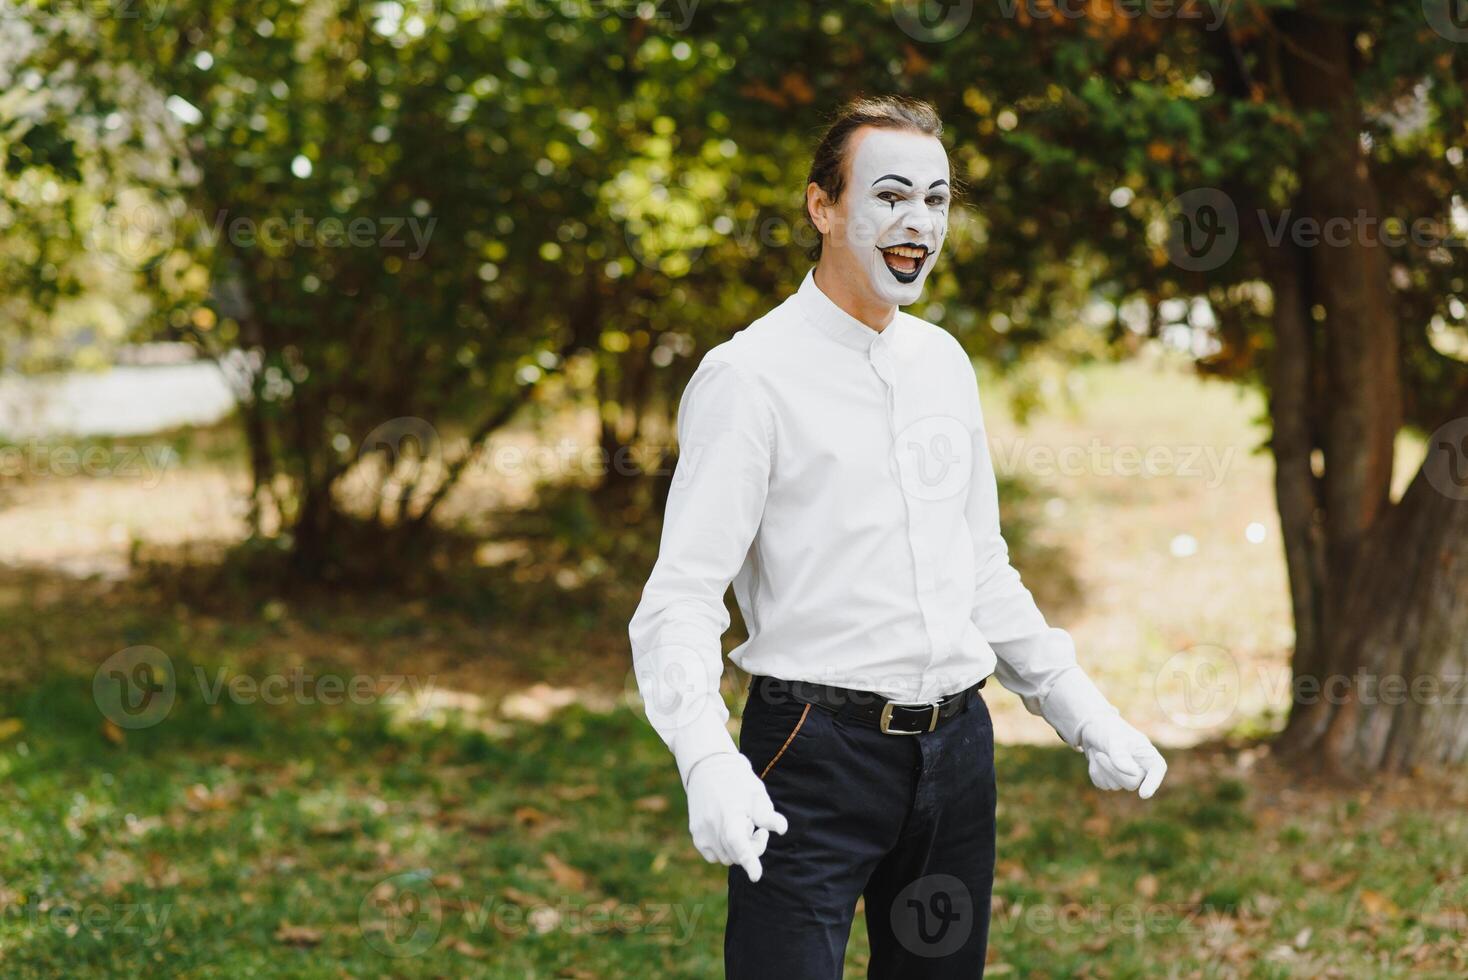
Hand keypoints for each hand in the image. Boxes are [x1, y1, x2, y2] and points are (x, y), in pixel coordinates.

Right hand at [684, 753, 787, 880]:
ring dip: (738, 850)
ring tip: (742, 826)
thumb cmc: (737, 780)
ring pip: (726, 858)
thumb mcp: (757, 793)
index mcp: (730, 816)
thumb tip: (782, 829)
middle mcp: (713, 827)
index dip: (750, 862)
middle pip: (738, 856)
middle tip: (760, 829)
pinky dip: (724, 850)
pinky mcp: (696, 835)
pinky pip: (714, 856)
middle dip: (753, 847)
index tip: (756, 877)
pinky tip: (728, 832)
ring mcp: (701, 833)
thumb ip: (768, 814)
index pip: (740, 844)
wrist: (707, 767)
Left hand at [1077, 715, 1166, 798]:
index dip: (1153, 782)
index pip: (1157, 768)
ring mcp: (1125, 776)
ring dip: (1101, 769)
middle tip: (1099, 755)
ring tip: (1097, 752)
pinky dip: (1095, 772)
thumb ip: (1121, 755)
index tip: (1144, 794)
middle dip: (1112, 770)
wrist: (1091, 728)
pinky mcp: (1112, 780)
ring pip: (1115, 785)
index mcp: (1146, 753)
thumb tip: (1134, 774)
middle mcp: (1139, 767)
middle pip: (1131, 783)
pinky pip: (1103, 784)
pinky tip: (1094, 760)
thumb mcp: (1113, 738)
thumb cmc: (1107, 729)